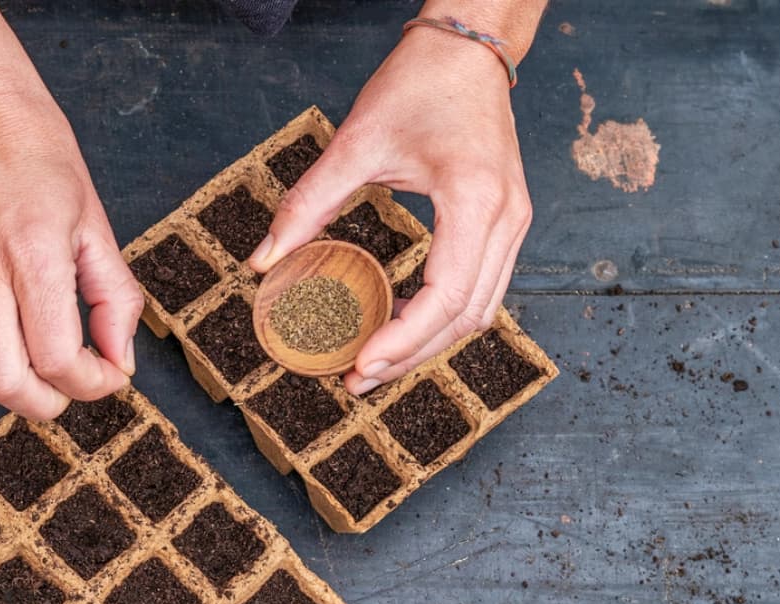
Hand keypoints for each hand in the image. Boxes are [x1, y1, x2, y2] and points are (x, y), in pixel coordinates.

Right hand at [0, 87, 140, 418]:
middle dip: (48, 402)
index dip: (90, 385)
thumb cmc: (42, 161)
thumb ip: (115, 299)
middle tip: (68, 384)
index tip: (105, 373)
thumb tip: (119, 361)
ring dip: (5, 387)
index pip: (59, 360)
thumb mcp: (97, 226)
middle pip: (7, 383)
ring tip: (30, 362)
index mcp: (35, 255)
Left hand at [249, 25, 532, 394]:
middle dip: (411, 355)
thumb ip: (308, 203)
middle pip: (467, 316)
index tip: (360, 364)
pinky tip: (398, 319)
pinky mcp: (507, 222)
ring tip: (373, 359)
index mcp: (474, 198)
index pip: (446, 296)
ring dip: (429, 341)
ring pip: (480, 310)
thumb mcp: (354, 141)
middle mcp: (506, 218)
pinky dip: (443, 315)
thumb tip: (265, 261)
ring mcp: (514, 222)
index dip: (403, 339)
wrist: (466, 49)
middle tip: (355, 378)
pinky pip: (482, 288)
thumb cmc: (420, 83)